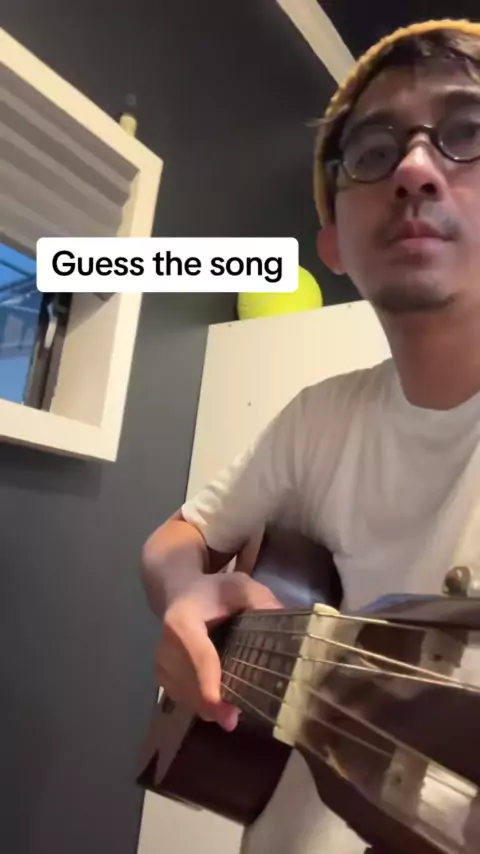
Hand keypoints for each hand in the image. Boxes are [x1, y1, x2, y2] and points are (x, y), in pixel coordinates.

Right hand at [156, 572, 282, 730]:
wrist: (180, 593)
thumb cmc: (214, 592)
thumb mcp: (240, 586)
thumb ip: (261, 601)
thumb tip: (285, 625)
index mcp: (182, 621)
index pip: (199, 659)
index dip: (212, 688)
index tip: (229, 715)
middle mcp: (165, 647)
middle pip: (194, 688)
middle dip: (222, 703)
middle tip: (250, 703)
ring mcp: (161, 665)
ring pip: (191, 700)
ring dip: (215, 706)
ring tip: (238, 694)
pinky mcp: (162, 679)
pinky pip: (186, 701)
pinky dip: (205, 703)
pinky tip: (221, 693)